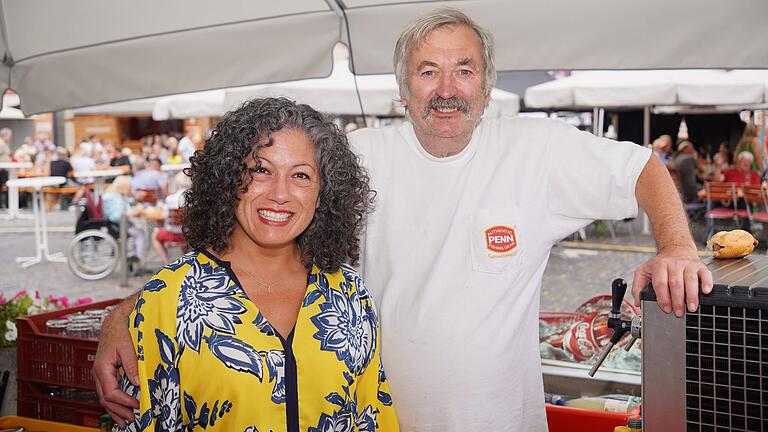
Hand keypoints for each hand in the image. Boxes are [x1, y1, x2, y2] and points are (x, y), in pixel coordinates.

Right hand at [92, 301, 139, 427]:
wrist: (113, 322)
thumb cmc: (120, 332)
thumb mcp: (127, 347)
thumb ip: (132, 365)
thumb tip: (138, 383)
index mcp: (102, 369)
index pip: (111, 393)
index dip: (124, 402)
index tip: (137, 405)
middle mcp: (98, 374)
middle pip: (106, 399)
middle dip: (119, 411)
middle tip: (133, 419)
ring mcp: (100, 375)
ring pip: (104, 398)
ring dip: (115, 410)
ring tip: (126, 422)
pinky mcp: (105, 374)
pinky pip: (107, 392)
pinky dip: (114, 403)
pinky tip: (120, 410)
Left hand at [631, 247, 712, 316]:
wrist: (676, 248)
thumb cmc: (660, 263)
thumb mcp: (644, 271)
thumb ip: (638, 286)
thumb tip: (638, 302)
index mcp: (659, 266)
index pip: (660, 283)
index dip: (663, 298)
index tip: (666, 308)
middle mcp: (674, 264)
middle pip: (676, 283)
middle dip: (677, 300)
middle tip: (678, 312)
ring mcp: (688, 264)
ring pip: (690, 280)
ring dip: (691, 296)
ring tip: (691, 308)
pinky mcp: (700, 266)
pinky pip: (705, 274)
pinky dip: (707, 283)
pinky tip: (706, 292)